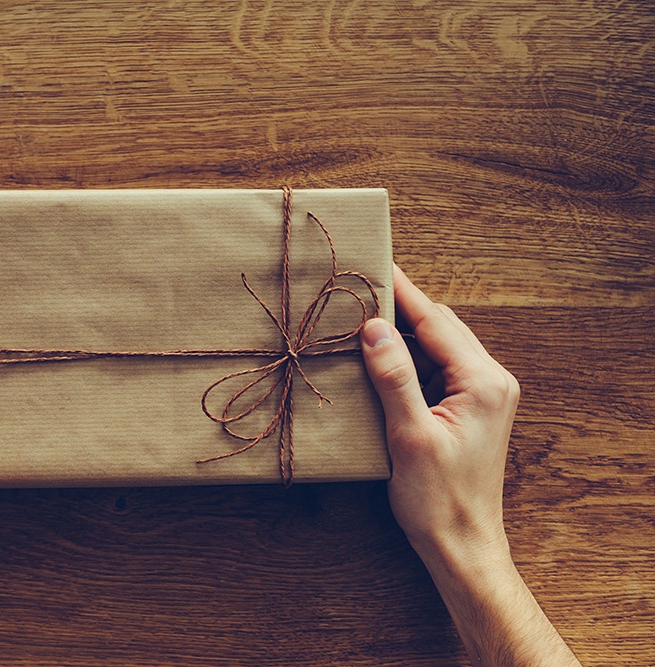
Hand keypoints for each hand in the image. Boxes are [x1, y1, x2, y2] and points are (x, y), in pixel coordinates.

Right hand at [360, 264, 516, 559]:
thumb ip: (393, 378)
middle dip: (402, 307)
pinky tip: (381, 357)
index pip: (436, 322)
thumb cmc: (438, 499)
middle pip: (440, 327)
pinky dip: (409, 358)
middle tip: (362, 286)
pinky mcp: (469, 408)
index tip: (376, 265)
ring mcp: (483, 394)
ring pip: (438, 346)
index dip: (402, 292)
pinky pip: (437, 368)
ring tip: (363, 316)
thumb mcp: (409, 436)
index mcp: (484, 382)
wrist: (462, 544)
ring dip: (404, 333)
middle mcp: (491, 381)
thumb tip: (374, 328)